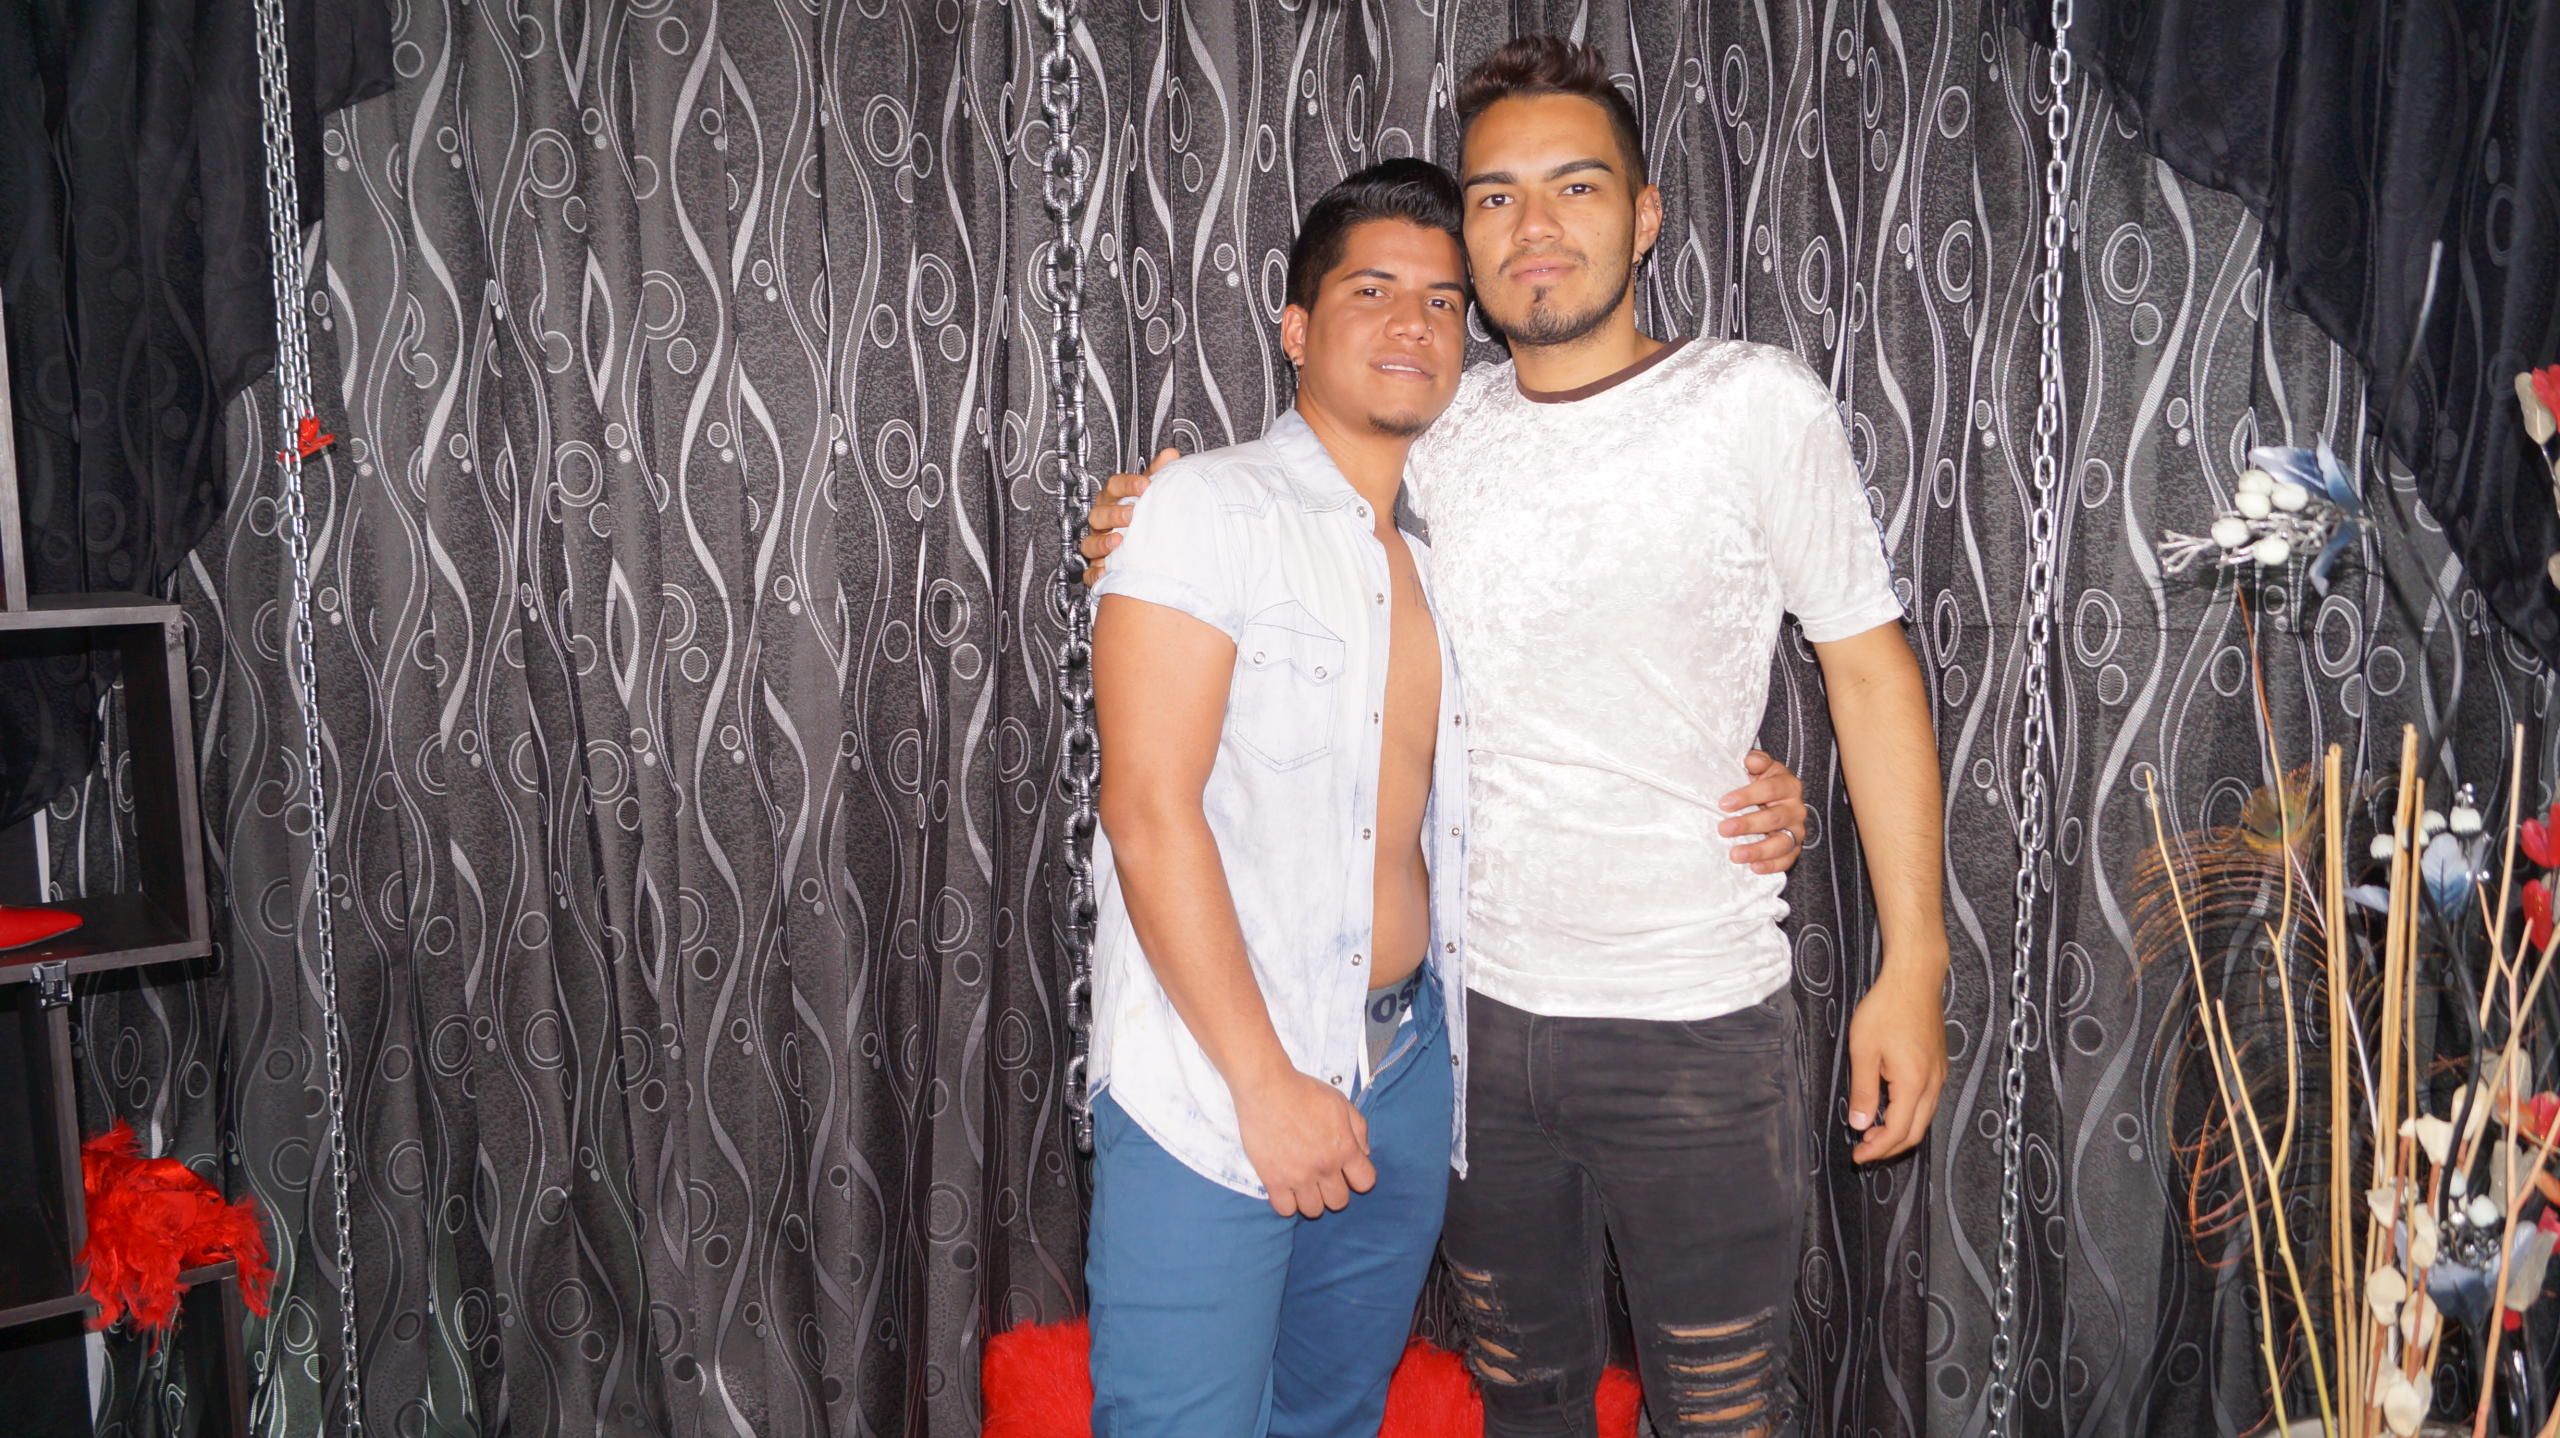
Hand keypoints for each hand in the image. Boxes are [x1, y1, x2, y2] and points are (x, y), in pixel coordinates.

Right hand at [1079, 447, 1181, 585]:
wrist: (1141, 545)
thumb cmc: (1140, 513)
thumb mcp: (1149, 494)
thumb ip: (1158, 474)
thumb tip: (1170, 455)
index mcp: (1114, 500)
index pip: (1114, 486)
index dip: (1127, 485)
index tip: (1144, 485)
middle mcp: (1103, 522)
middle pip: (1098, 514)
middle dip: (1114, 514)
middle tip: (1132, 514)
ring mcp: (1098, 543)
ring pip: (1089, 543)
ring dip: (1102, 542)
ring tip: (1118, 541)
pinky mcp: (1098, 567)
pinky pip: (1089, 572)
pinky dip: (1095, 573)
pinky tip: (1106, 572)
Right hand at [1233, 1068, 1376, 1217]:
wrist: (1267, 1089)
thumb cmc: (1303, 1092)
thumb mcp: (1341, 1102)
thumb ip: (1359, 1128)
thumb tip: (1364, 1152)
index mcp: (1344, 1148)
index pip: (1365, 1182)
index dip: (1358, 1178)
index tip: (1347, 1172)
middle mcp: (1324, 1167)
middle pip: (1339, 1202)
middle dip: (1333, 1192)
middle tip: (1321, 1178)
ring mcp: (1299, 1176)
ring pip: (1313, 1210)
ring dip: (1311, 1199)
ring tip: (1303, 1184)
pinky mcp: (1273, 1180)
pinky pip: (1285, 1210)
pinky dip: (1287, 1203)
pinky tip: (1285, 1188)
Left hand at [1719, 749, 1808, 873]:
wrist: (1774, 800)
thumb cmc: (1762, 783)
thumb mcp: (1760, 768)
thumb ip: (1757, 762)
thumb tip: (1751, 760)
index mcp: (1788, 785)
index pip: (1770, 789)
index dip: (1747, 796)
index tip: (1724, 803)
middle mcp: (1796, 808)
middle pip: (1774, 818)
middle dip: (1748, 824)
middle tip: (1723, 829)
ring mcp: (1797, 830)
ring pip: (1782, 842)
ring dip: (1758, 850)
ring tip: (1735, 855)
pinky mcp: (1795, 848)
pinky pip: (1787, 859)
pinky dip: (1772, 866)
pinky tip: (1754, 868)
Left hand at [1845, 963, 1947, 1163]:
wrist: (1915, 979)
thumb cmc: (1886, 1009)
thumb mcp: (1864, 1051)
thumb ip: (1863, 1091)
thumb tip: (1861, 1125)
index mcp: (1914, 1084)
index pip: (1898, 1132)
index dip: (1877, 1150)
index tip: (1857, 1158)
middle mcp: (1933, 1084)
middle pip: (1916, 1132)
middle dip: (1890, 1148)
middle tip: (1863, 1152)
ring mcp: (1940, 1075)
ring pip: (1924, 1118)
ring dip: (1900, 1132)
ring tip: (1872, 1134)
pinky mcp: (1939, 1066)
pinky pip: (1928, 1102)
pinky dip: (1910, 1115)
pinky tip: (1890, 1110)